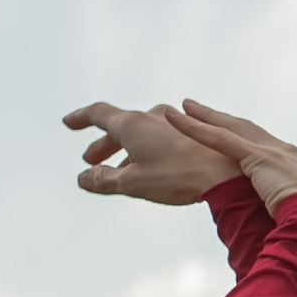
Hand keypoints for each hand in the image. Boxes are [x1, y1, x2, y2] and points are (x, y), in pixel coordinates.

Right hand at [64, 102, 227, 204]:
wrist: (228, 173)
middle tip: (91, 160)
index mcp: (132, 124)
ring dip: (127, 148)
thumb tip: (83, 178)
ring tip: (121, 167)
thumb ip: (104, 180)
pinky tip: (154, 163)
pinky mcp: (193, 131)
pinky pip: (162, 136)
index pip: (98, 114)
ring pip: (142, 132)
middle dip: (103, 144)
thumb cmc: (178, 178)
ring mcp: (174, 121)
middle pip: (120, 125)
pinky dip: (149, 148)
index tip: (69, 123)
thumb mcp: (133, 183)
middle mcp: (151, 116)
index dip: (81, 118)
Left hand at [165, 97, 296, 214]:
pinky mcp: (259, 158)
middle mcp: (290, 152)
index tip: (240, 141)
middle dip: (228, 121)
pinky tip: (176, 118)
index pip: (273, 150)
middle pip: (251, 132)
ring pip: (232, 129)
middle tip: (205, 112)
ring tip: (185, 107)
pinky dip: (195, 127)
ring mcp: (275, 153)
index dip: (253, 144)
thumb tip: (293, 240)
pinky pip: (220, 139)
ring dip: (207, 117)